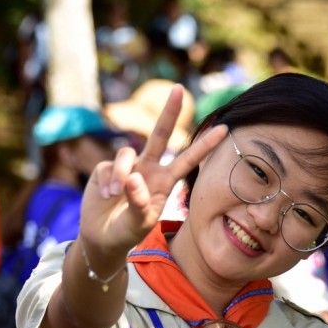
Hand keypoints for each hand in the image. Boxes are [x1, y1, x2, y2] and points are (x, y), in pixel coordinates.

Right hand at [80, 85, 226, 257]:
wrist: (102, 238)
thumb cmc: (127, 232)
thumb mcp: (138, 221)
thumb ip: (139, 201)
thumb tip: (133, 177)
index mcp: (165, 182)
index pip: (188, 160)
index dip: (205, 145)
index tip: (224, 129)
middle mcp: (149, 169)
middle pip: (159, 134)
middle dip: (169, 111)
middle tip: (179, 89)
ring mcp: (128, 167)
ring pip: (126, 155)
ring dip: (120, 175)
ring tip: (114, 196)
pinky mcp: (106, 168)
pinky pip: (108, 167)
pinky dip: (106, 183)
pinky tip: (105, 197)